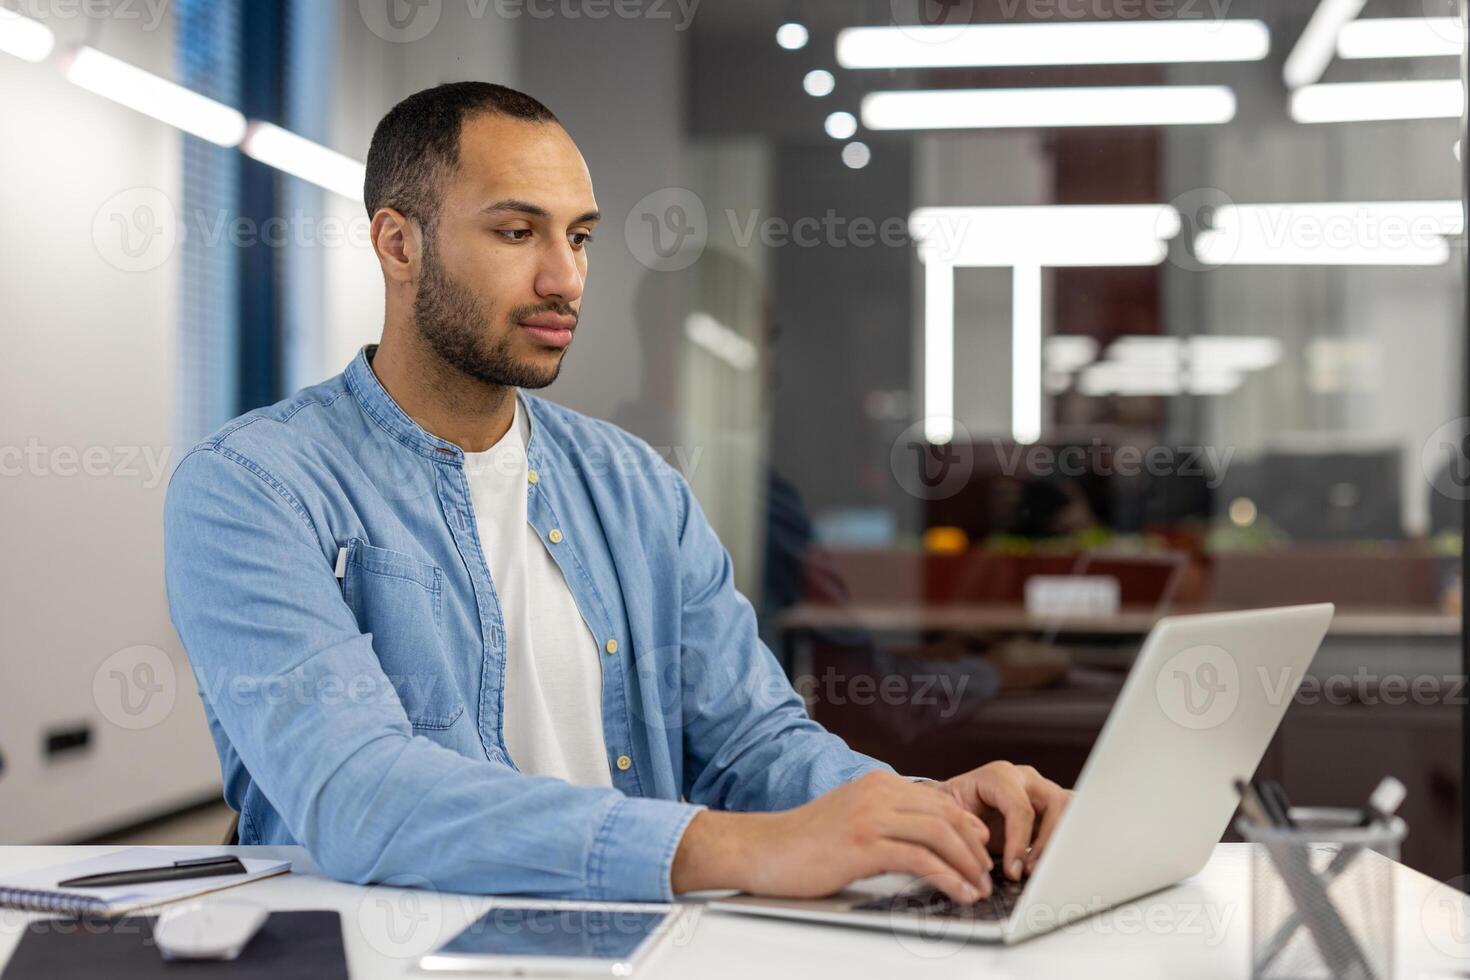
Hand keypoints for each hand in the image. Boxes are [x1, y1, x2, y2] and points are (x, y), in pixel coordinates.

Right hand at [671, 771, 994, 902]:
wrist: (762, 849)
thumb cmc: (802, 842)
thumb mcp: (850, 819)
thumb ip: (884, 820)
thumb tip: (920, 841)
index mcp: (876, 784)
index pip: (938, 799)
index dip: (966, 824)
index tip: (980, 848)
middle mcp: (877, 793)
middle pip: (945, 813)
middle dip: (973, 845)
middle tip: (986, 871)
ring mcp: (869, 816)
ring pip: (938, 832)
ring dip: (966, 863)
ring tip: (978, 886)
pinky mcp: (862, 845)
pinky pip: (919, 858)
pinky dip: (947, 877)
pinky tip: (957, 891)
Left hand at [937, 761, 1071, 881]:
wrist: (958, 800)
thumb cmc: (953, 804)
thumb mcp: (946, 810)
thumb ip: (961, 822)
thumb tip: (980, 838)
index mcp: (1000, 775)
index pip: (1021, 808)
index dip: (1019, 842)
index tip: (1013, 869)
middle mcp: (1025, 779)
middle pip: (1055, 804)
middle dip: (1046, 842)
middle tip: (1029, 870)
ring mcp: (1041, 790)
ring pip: (1070, 808)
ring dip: (1060, 841)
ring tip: (1040, 867)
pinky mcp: (1051, 807)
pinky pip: (1072, 818)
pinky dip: (1066, 840)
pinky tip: (1050, 860)